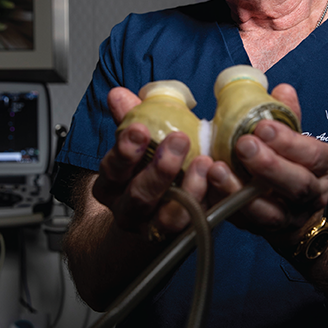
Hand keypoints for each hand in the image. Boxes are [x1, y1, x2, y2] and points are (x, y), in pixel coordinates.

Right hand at [92, 87, 210, 236]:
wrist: (153, 213)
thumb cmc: (144, 169)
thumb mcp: (137, 142)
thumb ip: (129, 117)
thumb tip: (118, 94)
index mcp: (111, 185)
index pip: (112, 169)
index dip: (124, 150)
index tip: (139, 129)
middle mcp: (128, 210)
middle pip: (139, 195)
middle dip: (159, 168)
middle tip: (179, 139)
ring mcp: (154, 227)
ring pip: (167, 217)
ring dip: (187, 188)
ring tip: (203, 162)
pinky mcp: (182, 234)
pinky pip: (193, 222)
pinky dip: (205, 201)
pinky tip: (215, 179)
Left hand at [206, 83, 327, 243]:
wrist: (296, 209)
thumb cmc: (294, 161)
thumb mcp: (296, 136)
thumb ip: (288, 115)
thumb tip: (281, 89)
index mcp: (326, 166)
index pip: (314, 154)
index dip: (289, 141)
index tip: (263, 126)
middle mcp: (313, 195)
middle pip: (297, 185)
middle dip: (270, 166)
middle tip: (244, 145)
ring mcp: (289, 218)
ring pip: (270, 211)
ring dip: (241, 191)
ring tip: (217, 169)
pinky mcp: (264, 232)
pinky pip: (244, 222)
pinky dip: (225, 205)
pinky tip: (207, 187)